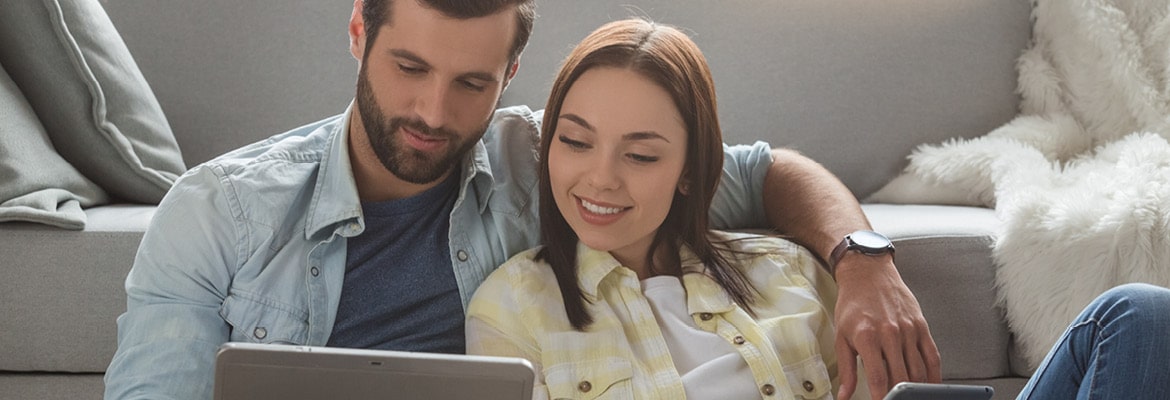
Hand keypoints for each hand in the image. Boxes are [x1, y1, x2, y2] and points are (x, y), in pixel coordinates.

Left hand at [832, 253, 940, 399]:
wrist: (868, 273)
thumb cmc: (853, 304)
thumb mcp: (841, 336)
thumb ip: (845, 369)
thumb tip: (844, 394)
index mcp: (867, 336)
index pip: (879, 378)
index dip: (881, 398)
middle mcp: (890, 333)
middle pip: (901, 377)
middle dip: (899, 395)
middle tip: (895, 399)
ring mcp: (909, 330)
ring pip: (918, 370)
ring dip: (915, 388)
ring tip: (909, 395)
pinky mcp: (921, 326)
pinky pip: (932, 356)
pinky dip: (933, 375)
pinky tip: (929, 386)